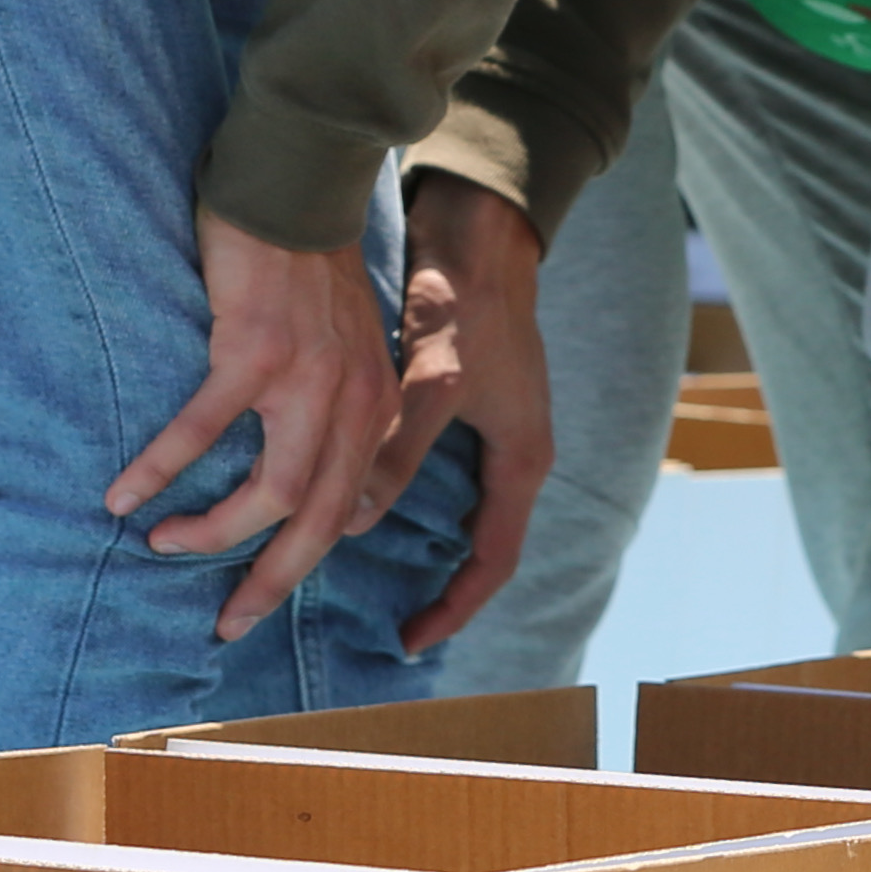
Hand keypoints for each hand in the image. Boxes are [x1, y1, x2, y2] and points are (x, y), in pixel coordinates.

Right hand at [128, 210, 407, 642]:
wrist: (301, 183)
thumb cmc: (307, 269)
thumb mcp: (345, 349)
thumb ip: (334, 409)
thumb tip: (292, 480)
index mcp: (376, 406)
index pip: (349, 508)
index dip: (306, 560)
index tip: (259, 589)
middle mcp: (354, 401)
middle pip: (318, 522)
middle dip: (269, 582)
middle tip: (226, 624)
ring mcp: (309, 378)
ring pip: (270, 494)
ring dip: (212, 534)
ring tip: (163, 545)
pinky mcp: (257, 349)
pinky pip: (201, 432)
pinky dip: (159, 471)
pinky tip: (123, 496)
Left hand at [392, 170, 552, 659]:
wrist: (479, 231)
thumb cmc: (468, 301)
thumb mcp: (434, 380)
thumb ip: (398, 452)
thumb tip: (354, 523)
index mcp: (522, 458)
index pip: (494, 562)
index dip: (453, 607)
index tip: (407, 639)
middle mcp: (509, 451)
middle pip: (473, 544)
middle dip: (429, 586)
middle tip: (380, 617)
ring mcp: (487, 427)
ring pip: (447, 508)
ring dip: (409, 543)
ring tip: (352, 569)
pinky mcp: (461, 403)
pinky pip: (430, 472)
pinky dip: (392, 497)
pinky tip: (348, 500)